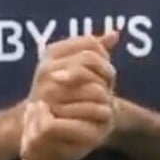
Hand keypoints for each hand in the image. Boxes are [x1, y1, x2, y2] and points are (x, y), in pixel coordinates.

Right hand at [20, 33, 118, 159]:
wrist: (42, 126)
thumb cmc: (65, 91)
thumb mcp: (75, 66)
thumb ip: (93, 51)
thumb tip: (116, 34)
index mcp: (51, 53)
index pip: (90, 43)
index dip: (104, 54)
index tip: (104, 66)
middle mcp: (46, 70)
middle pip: (91, 61)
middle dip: (106, 72)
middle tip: (109, 85)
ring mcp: (49, 92)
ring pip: (95, 87)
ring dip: (106, 93)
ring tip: (106, 99)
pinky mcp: (57, 115)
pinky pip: (92, 109)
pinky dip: (103, 110)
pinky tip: (105, 112)